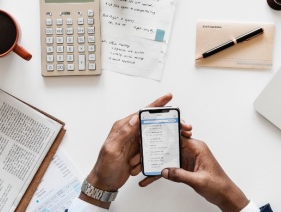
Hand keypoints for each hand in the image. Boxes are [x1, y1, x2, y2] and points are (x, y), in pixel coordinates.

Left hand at [81, 93, 192, 207]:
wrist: (104, 182)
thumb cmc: (104, 167)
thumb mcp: (112, 149)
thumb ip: (124, 133)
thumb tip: (135, 119)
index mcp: (122, 127)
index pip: (141, 113)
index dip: (156, 105)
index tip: (167, 98)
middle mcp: (129, 132)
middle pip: (150, 124)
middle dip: (161, 127)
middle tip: (176, 128)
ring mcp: (134, 142)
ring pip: (151, 140)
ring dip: (150, 150)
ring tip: (137, 160)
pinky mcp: (138, 152)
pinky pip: (148, 152)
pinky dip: (146, 159)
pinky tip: (137, 166)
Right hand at [141, 138, 248, 211]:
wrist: (225, 195)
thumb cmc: (218, 185)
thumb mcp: (198, 180)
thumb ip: (180, 175)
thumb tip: (166, 171)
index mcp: (197, 148)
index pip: (178, 136)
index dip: (165, 134)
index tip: (153, 134)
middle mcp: (192, 151)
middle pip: (170, 146)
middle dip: (156, 150)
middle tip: (142, 153)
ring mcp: (188, 159)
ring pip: (168, 157)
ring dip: (156, 163)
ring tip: (143, 167)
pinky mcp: (186, 167)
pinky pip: (171, 167)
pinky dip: (162, 172)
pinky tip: (151, 178)